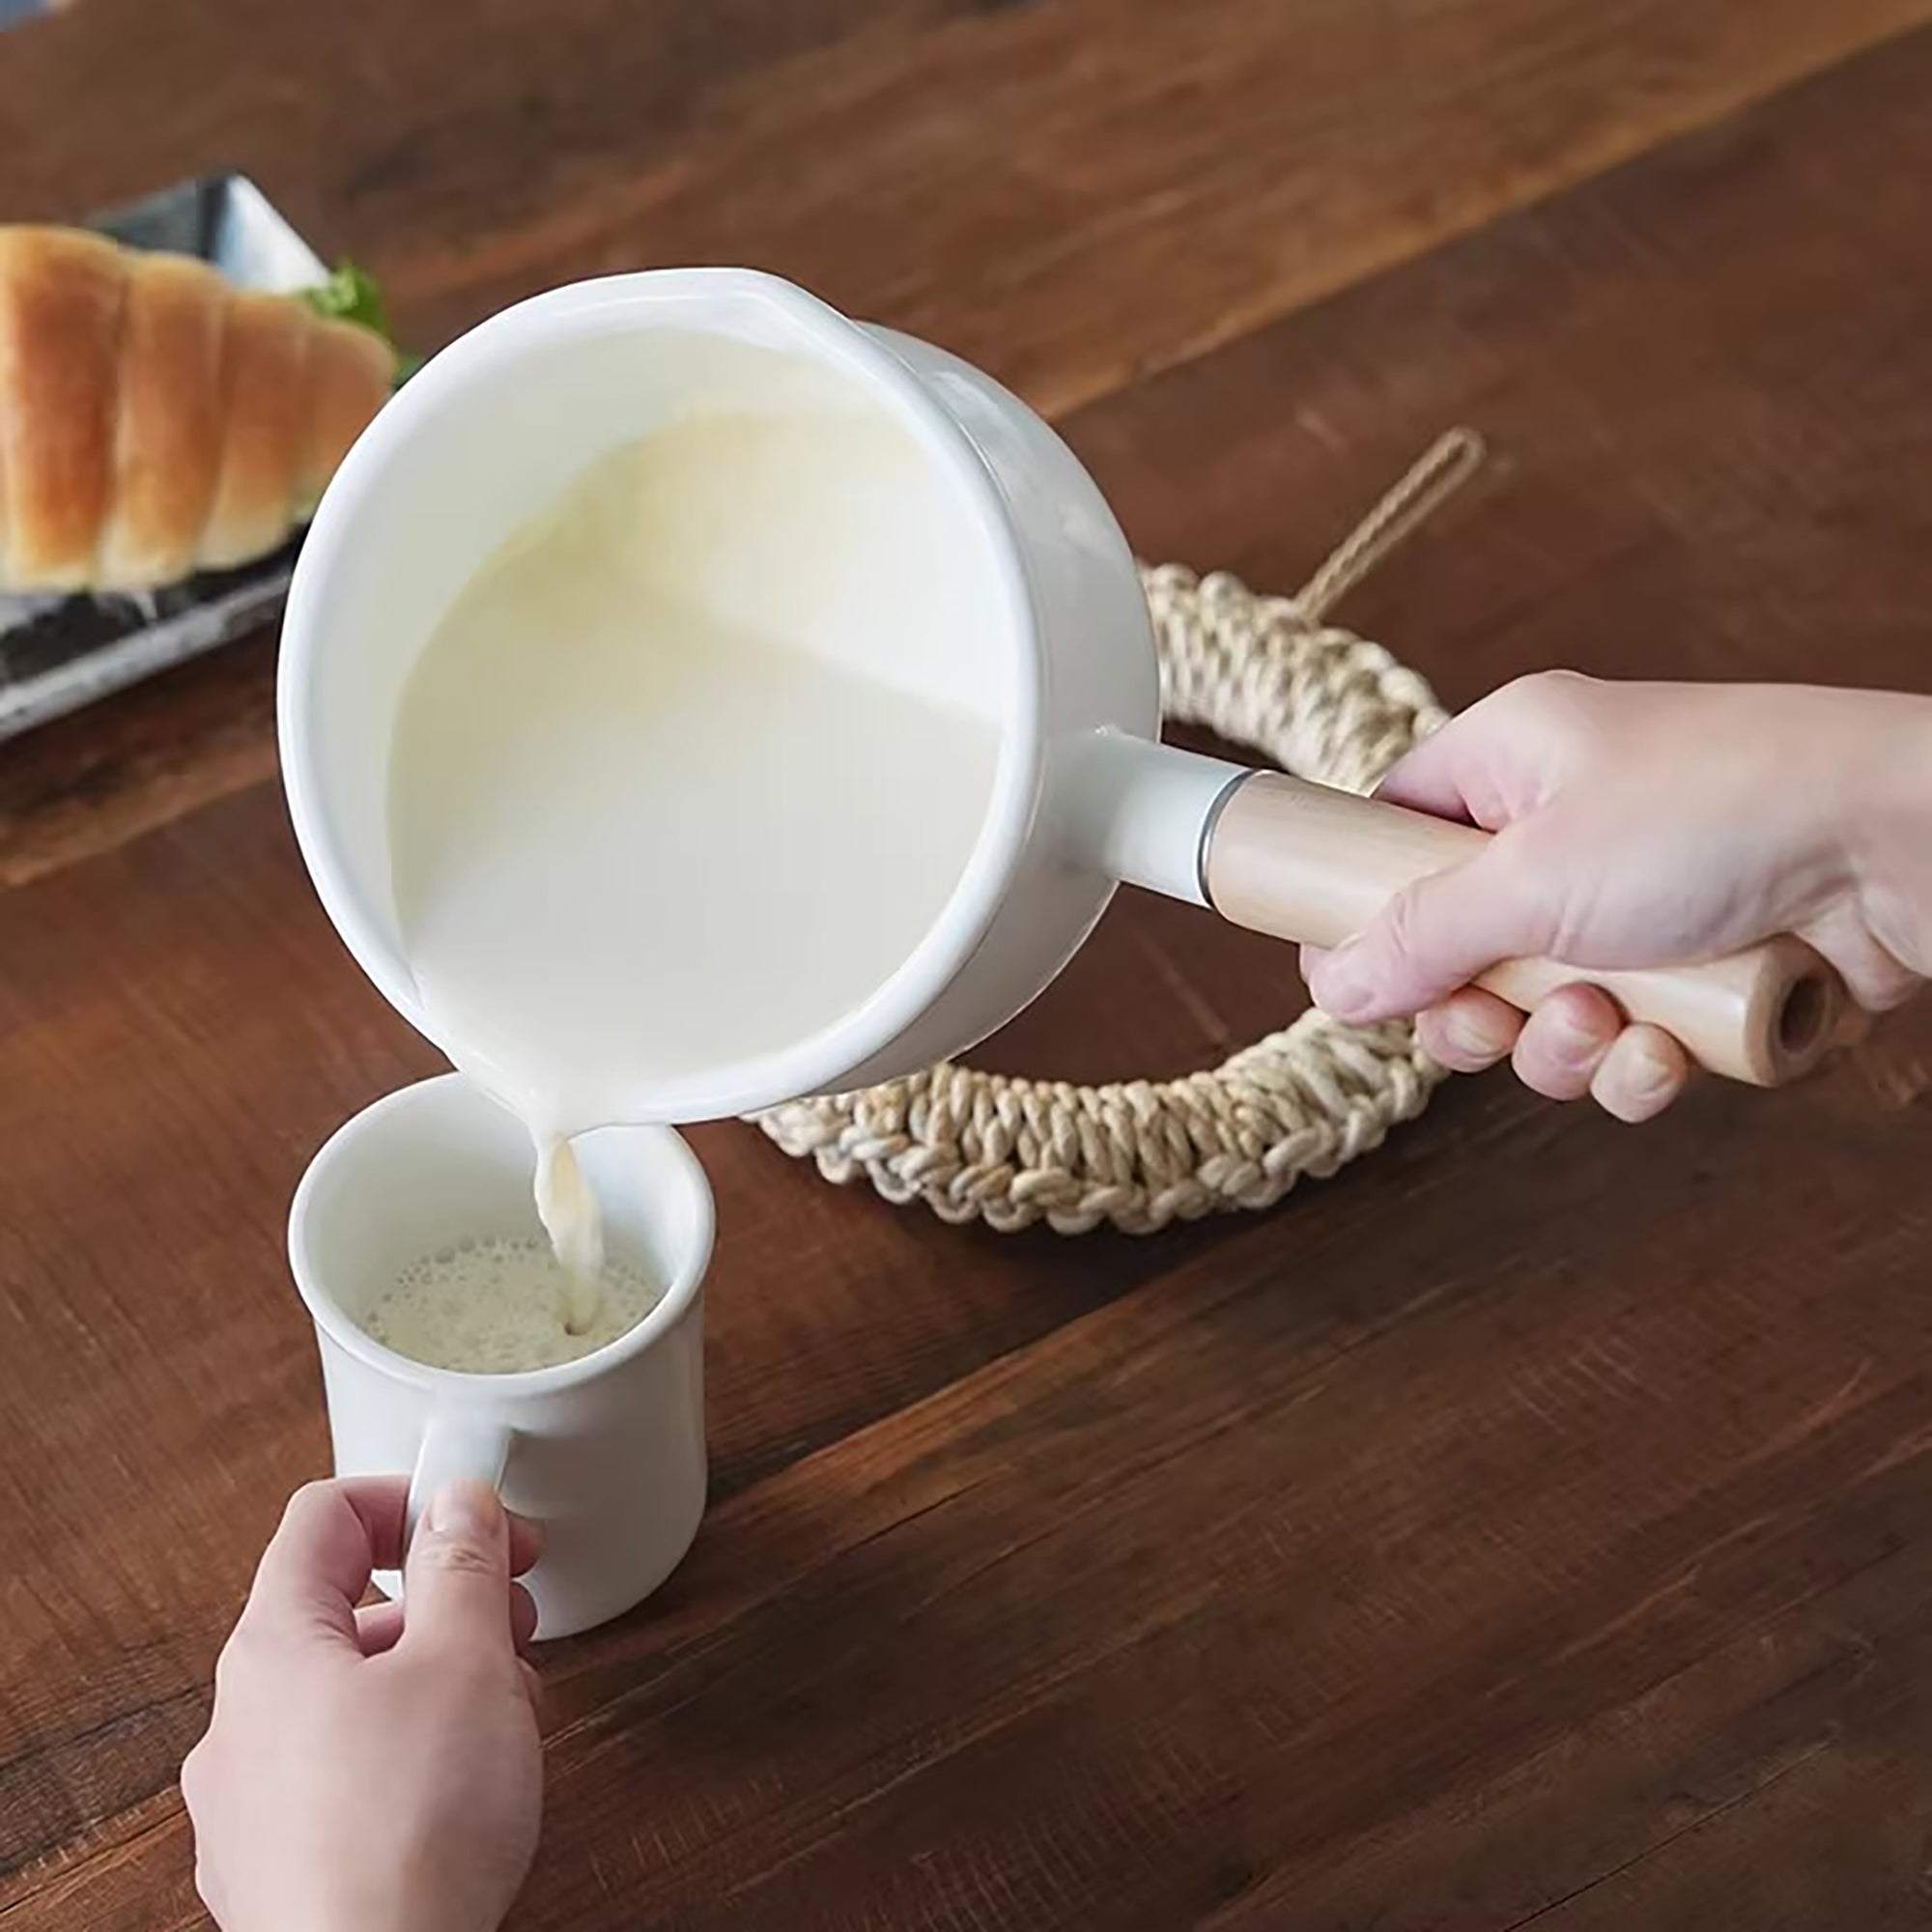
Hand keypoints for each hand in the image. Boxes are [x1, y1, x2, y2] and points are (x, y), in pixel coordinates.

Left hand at [183, 1477, 543, 1931]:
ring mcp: (249, 1806)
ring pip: (349, 1700)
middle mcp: (241, 1722)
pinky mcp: (279, 1871)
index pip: (324, 1517)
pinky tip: (469, 1790)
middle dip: (443, 1602)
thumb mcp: (468, 1661)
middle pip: (342, 1612)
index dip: (410, 1499)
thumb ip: (464, 1565)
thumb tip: (456, 1500)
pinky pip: (344, 1778)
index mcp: (273, 1648)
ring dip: (436, 1681)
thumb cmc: (412, 1830)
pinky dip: (409, 1756)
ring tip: (510, 1713)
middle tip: (516, 1620)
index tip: (481, 1519)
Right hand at [1303, 674, 1931, 1119]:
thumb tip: (1329, 986)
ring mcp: (1637, 907)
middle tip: (1496, 1023)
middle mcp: (1567, 832)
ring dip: (1562, 1048)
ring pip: (1541, 1016)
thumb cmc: (1720, 811)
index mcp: (1512, 764)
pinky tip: (1673, 1052)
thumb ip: (1417, 937)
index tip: (1360, 979)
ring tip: (1610, 1027)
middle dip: (1478, 1013)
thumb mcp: (1533, 875)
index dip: (1366, 910)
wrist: (1905, 844)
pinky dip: (1640, 1067)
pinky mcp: (1698, 976)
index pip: (1393, 831)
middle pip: (1457, 950)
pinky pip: (1626, 1048)